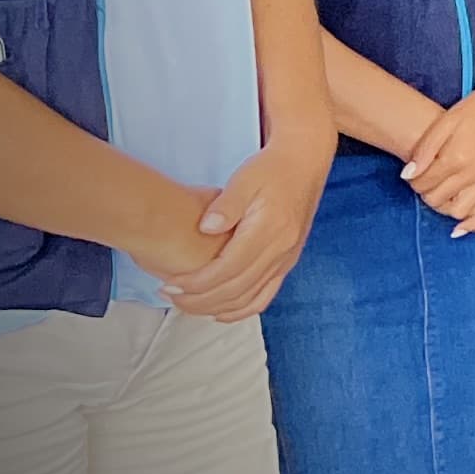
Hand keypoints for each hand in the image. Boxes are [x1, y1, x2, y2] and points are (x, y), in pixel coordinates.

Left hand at [164, 132, 323, 317]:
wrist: (304, 162)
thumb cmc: (271, 168)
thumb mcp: (245, 178)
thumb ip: (225, 204)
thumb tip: (207, 228)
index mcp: (270, 230)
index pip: (228, 268)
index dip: (197, 282)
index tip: (171, 284)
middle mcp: (282, 250)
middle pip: (237, 289)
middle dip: (199, 299)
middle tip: (170, 295)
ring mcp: (287, 259)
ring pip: (251, 298)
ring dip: (216, 307)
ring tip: (187, 304)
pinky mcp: (288, 262)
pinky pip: (266, 296)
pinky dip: (242, 310)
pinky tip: (220, 311)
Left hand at [403, 77, 474, 232]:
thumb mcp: (447, 120)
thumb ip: (425, 148)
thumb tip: (408, 175)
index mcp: (455, 156)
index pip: (423, 183)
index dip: (415, 182)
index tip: (417, 177)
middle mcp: (474, 171)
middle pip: (439, 198)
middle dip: (428, 194)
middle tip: (430, 187)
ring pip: (462, 209)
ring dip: (448, 207)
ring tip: (446, 198)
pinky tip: (465, 226)